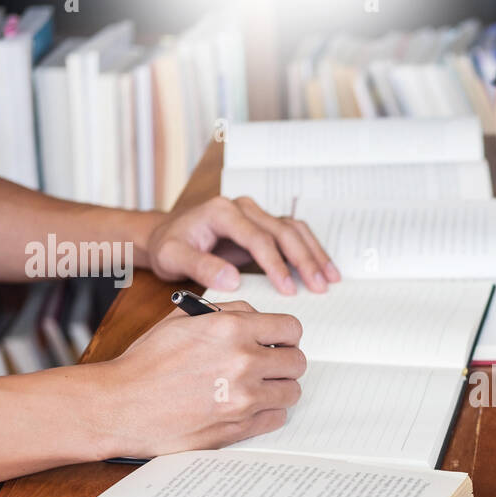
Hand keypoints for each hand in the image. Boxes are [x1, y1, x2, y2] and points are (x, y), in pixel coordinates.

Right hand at [95, 301, 306, 456]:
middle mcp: (243, 360)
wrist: (120, 406)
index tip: (277, 342)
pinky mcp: (239, 427)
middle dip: (283, 362)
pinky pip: (278, 418)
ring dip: (277, 389)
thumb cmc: (145, 363)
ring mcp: (244, 397)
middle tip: (267, 366)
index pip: (291, 328)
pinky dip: (267, 413)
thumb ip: (226, 313)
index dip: (285, 336)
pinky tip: (247, 407)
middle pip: (297, 362)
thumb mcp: (181, 320)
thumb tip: (257, 317)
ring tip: (256, 387)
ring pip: (291, 391)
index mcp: (231, 328)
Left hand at [145, 196, 340, 294]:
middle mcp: (242, 207)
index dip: (275, 264)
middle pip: (283, 231)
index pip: (258, 237)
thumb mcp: (173, 257)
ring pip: (293, 229)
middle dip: (304, 260)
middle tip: (319, 286)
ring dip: (314, 254)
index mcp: (222, 212)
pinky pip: (293, 234)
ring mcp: (255, 214)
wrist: (166, 234)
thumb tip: (233, 280)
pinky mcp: (263, 225)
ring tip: (329, 279)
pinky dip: (310, 250)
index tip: (288, 289)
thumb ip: (201, 267)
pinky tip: (323, 269)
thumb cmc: (170, 245)